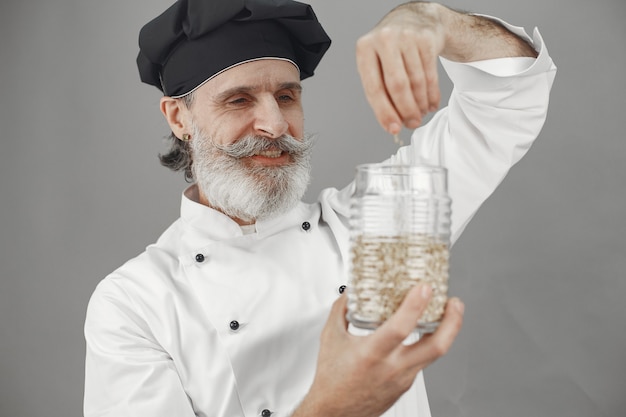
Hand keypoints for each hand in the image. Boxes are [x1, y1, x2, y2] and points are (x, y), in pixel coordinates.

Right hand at [293, 284, 463, 416]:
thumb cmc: (331, 380)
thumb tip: (350, 293)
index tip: (424, 288)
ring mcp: (403, 378)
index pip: (400, 328)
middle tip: (454, 303)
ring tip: (449, 313)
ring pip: (434, 355)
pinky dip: (427, 344)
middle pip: (435, 346)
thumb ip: (341, 311)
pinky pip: (422, 361)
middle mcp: (391, 368)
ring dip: (446, 331)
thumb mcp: (331, 338)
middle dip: (451, 322)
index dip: (416, 305)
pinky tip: (424, 333)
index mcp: (371, 354)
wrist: (335, 412)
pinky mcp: (406, 385)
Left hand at [356, 2, 536, 134]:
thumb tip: (392, 123)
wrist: (415, 18)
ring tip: (421, 114)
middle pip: (397, 86)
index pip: (373, 88)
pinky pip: (431, 75)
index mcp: (365, 49)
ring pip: (416, 82)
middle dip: (406, 110)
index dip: (384, 112)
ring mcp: (406, 37)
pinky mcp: (426, 39)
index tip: (393, 129)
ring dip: (420, 104)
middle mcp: (384, 40)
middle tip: (412, 124)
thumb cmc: (391, 47)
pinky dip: (432, 95)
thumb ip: (380, 91)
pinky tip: (430, 104)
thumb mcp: (376, 63)